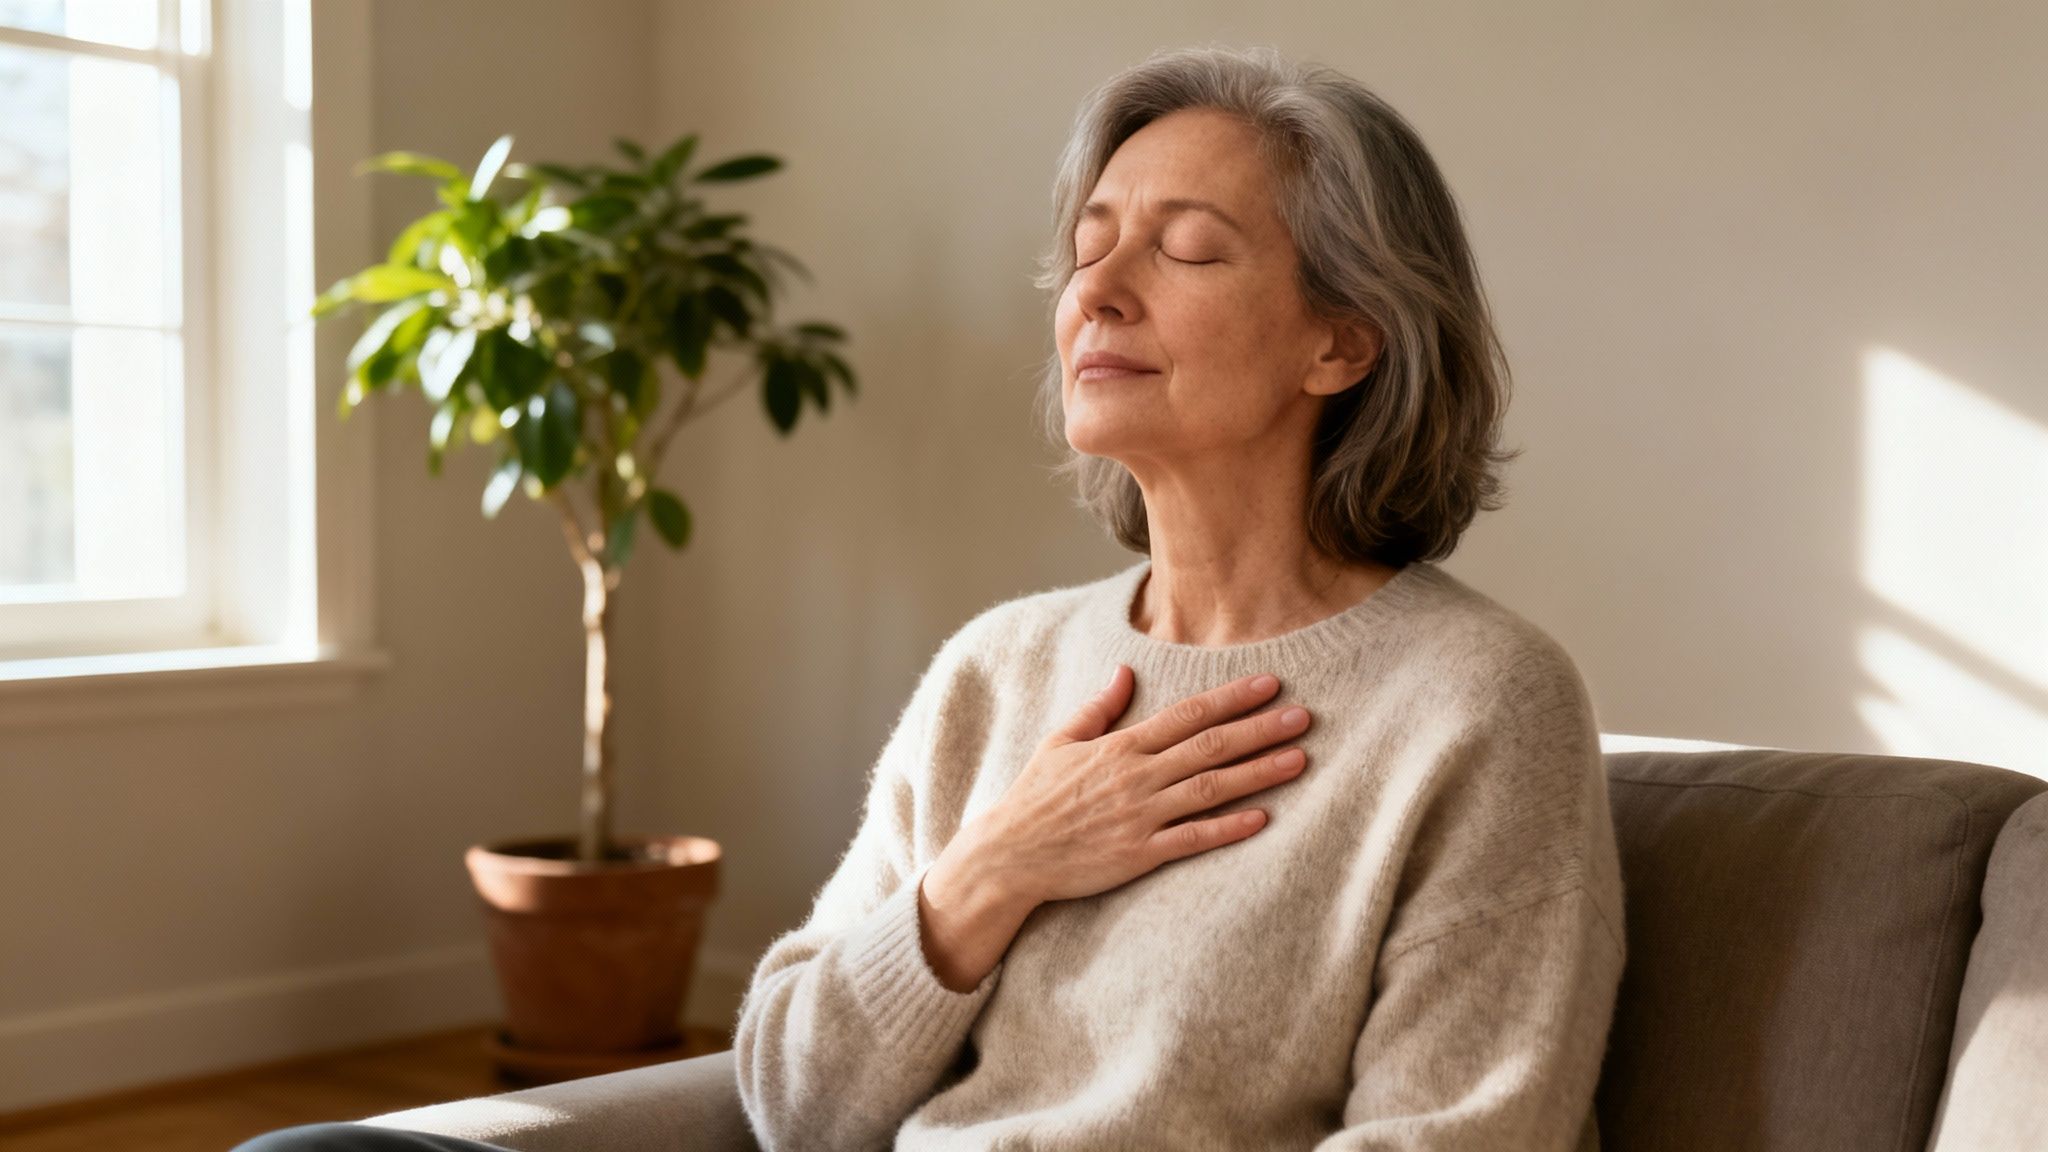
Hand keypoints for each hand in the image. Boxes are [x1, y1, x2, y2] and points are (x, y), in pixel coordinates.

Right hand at [969, 665, 1310, 908]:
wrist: (1009, 854)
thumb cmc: (1034, 798)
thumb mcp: (1060, 742)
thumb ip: (1099, 708)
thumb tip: (1124, 671)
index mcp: (1121, 746)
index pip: (1187, 714)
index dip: (1231, 698)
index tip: (1270, 685)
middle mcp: (1137, 777)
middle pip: (1209, 747)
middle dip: (1260, 730)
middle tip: (1303, 716)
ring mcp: (1140, 816)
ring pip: (1210, 789)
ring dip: (1258, 773)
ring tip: (1299, 759)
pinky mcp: (1139, 854)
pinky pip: (1192, 839)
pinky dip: (1228, 828)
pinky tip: (1262, 817)